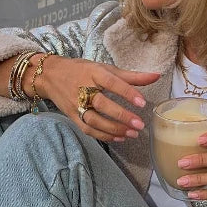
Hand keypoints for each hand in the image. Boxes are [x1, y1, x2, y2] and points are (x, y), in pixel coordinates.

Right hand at [40, 56, 159, 142]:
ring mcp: (76, 105)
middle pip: (102, 104)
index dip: (126, 92)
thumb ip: (131, 76)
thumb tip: (156, 76)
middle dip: (121, 116)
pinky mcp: (73, 116)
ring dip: (114, 129)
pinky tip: (119, 137)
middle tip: (140, 124)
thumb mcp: (105, 68)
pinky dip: (104, 136)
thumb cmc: (81, 70)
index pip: (111, 82)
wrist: (50, 76)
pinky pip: (88, 129)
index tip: (142, 102)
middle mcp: (83, 89)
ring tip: (133, 133)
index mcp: (93, 73)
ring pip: (94, 120)